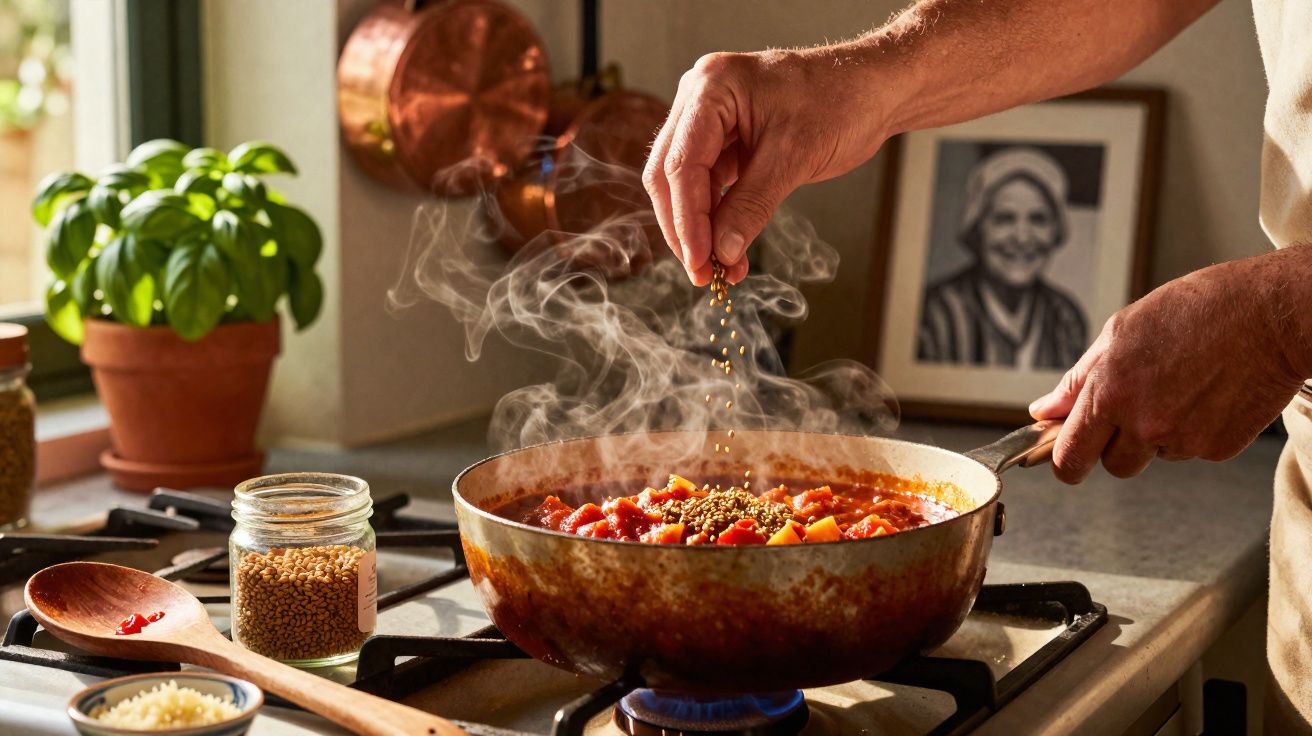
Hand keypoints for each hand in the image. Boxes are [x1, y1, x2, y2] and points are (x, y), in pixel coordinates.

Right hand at [643, 47, 891, 284]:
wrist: (875, 89)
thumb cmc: (842, 102)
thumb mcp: (795, 156)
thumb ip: (752, 205)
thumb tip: (722, 252)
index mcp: (711, 87)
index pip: (682, 163)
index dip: (688, 220)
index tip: (701, 261)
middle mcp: (699, 97)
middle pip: (670, 174)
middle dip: (685, 228)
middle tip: (704, 274)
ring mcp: (709, 118)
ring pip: (684, 184)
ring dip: (700, 228)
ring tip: (722, 268)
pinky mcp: (725, 140)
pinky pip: (709, 184)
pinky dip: (718, 218)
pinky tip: (731, 248)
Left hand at [1028, 247, 1310, 482]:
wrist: (1271, 313)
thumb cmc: (1197, 310)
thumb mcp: (1121, 331)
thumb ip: (1079, 378)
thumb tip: (1044, 411)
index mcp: (1110, 393)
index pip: (1069, 457)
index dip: (1066, 461)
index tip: (1068, 457)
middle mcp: (1144, 424)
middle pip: (1113, 466)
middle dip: (1116, 447)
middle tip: (1135, 411)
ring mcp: (1183, 440)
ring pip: (1154, 457)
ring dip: (1157, 436)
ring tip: (1179, 389)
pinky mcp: (1218, 448)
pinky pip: (1192, 451)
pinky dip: (1195, 431)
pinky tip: (1208, 394)